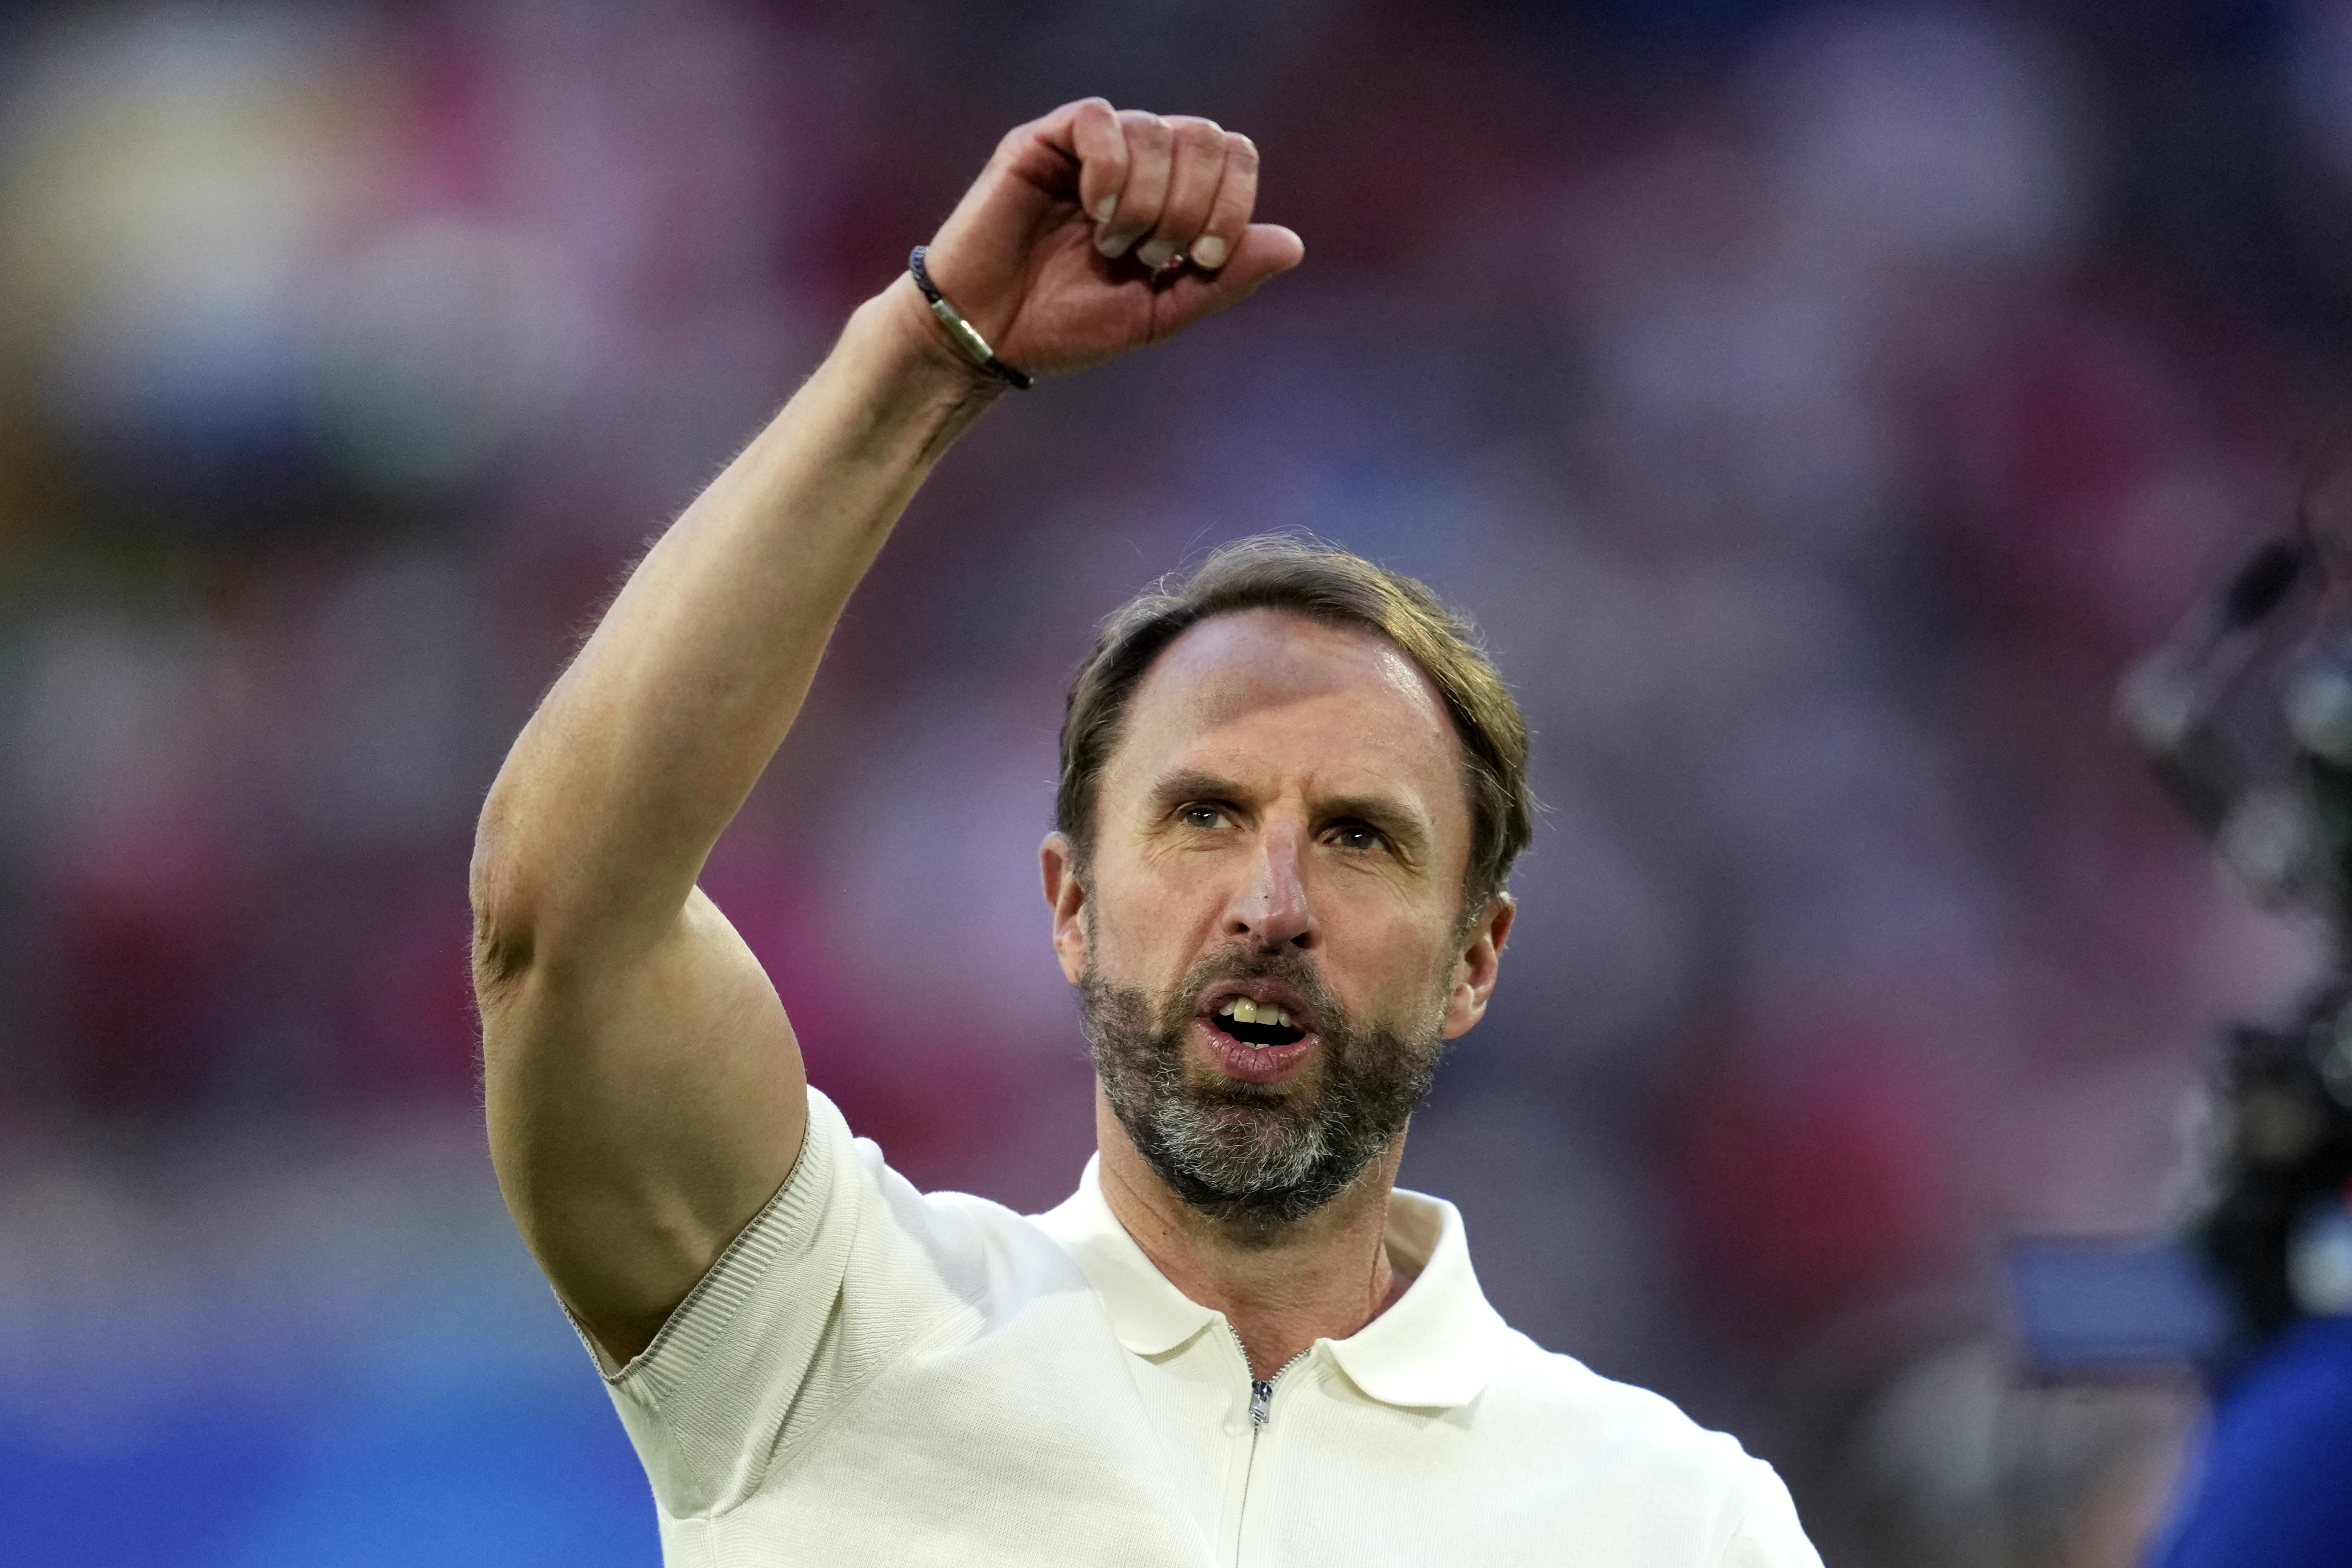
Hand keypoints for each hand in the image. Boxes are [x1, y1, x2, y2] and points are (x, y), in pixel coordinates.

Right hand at [911, 98, 1303, 381]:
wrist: (988, 338)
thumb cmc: (1065, 326)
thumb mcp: (1158, 313)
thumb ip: (1221, 279)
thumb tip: (1292, 244)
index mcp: (1170, 193)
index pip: (1232, 155)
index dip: (1233, 203)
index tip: (1201, 258)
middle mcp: (1135, 161)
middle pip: (1206, 136)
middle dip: (1193, 205)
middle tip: (1157, 255)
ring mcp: (1089, 148)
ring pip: (1156, 129)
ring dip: (1149, 199)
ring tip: (1115, 245)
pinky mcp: (1041, 142)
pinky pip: (1098, 118)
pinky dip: (1111, 170)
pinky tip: (1095, 213)